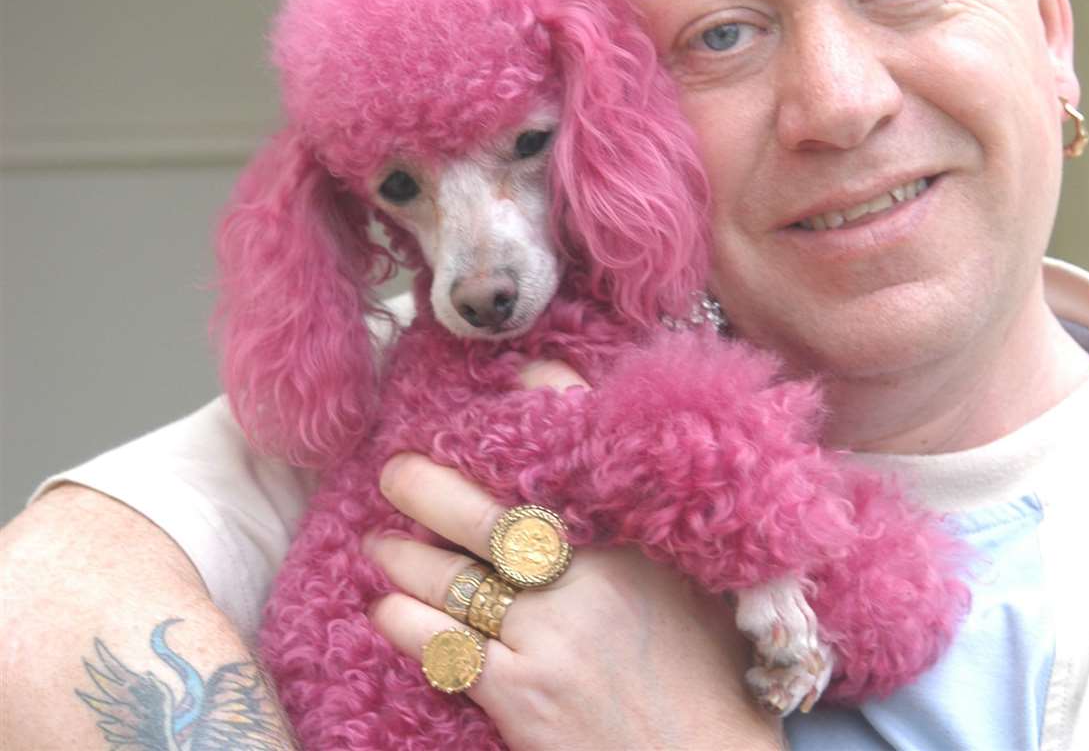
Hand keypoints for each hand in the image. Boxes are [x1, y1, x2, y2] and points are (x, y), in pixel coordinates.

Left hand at [364, 360, 781, 750]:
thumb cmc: (705, 673)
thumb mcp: (694, 582)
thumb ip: (645, 524)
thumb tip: (602, 464)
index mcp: (632, 540)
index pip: (577, 452)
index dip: (531, 410)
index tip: (487, 398)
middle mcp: (589, 576)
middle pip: (488, 514)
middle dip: (429, 486)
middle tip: (395, 471)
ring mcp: (551, 634)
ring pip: (454, 579)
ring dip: (406, 557)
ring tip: (380, 543)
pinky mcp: (522, 692)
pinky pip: (445, 646)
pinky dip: (406, 623)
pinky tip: (386, 610)